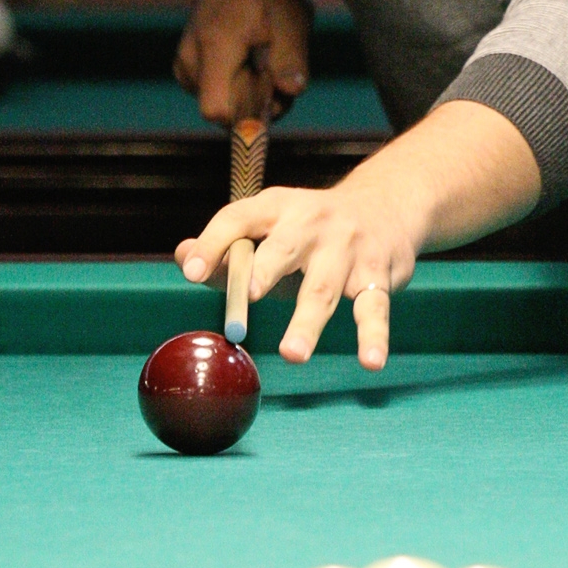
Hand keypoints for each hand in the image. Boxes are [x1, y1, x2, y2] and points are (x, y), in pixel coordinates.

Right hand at [174, 0, 310, 124]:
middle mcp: (190, 59)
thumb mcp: (291, 14)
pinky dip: (237, 80)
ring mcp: (185, 61)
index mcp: (214, 48)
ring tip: (264, 52)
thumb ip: (291, 55)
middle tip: (276, 62)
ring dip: (248, 88)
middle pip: (223, 110)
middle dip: (255, 99)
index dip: (249, 113)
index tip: (272, 86)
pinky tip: (251, 54)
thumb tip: (290, 91)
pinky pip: (216, 89)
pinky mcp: (188, 62)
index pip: (216, 111)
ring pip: (221, 101)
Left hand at [177, 179, 422, 370]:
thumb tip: (182, 259)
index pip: (239, 218)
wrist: (385, 206)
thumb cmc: (311, 232)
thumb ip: (227, 250)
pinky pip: (374, 307)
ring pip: (324, 287)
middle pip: (285, 248)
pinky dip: (374, 336)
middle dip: (266, 270)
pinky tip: (371, 361)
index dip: (214, 243)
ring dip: (308, 322)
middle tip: (249, 295)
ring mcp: (348, 248)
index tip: (192, 272)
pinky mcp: (378, 274)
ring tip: (292, 354)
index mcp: (276, 208)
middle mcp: (312, 222)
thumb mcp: (271, 230)